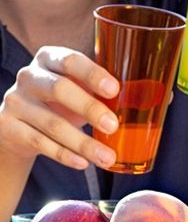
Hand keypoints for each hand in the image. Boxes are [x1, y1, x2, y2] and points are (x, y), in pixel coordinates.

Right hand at [0, 45, 119, 170]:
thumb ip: (97, 87)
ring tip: (107, 157)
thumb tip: (140, 98)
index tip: (114, 89)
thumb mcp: (73, 86)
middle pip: (59, 90)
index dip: (92, 74)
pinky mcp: (8, 128)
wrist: (17, 123)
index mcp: (49, 57)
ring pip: (52, 124)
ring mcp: (15, 102)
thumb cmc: (57, 100)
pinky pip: (41, 144)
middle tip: (113, 125)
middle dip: (89, 108)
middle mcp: (29, 76)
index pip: (71, 61)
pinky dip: (65, 155)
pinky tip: (83, 163)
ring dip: (83, 143)